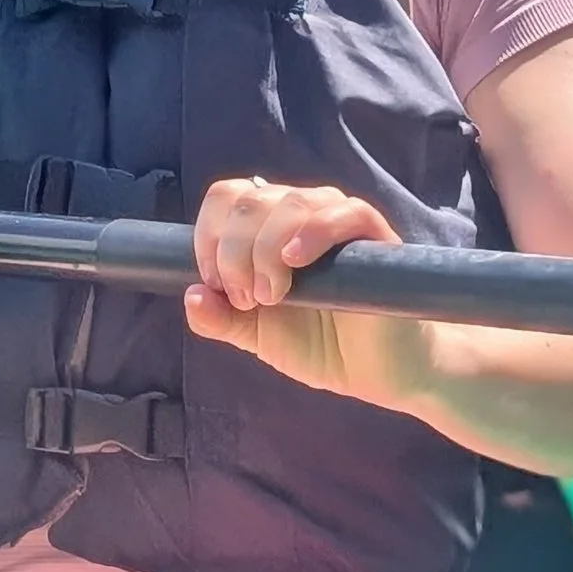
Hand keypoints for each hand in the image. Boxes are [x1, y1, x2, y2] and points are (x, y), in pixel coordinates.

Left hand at [185, 176, 430, 409]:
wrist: (382, 373)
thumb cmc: (323, 346)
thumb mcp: (258, 336)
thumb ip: (222, 319)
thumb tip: (190, 295)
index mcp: (267, 230)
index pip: (227, 198)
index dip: (208, 235)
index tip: (213, 282)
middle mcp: (299, 216)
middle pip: (250, 200)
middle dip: (234, 252)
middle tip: (248, 299)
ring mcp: (337, 221)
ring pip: (290, 202)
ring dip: (265, 250)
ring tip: (272, 296)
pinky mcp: (374, 237)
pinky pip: (345, 212)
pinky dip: (313, 232)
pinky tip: (295, 261)